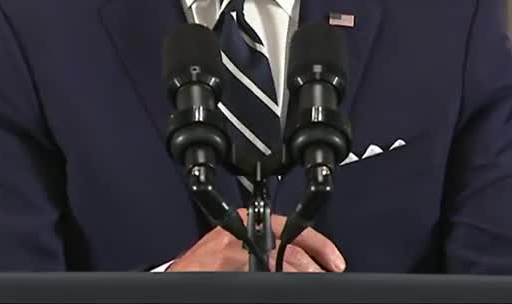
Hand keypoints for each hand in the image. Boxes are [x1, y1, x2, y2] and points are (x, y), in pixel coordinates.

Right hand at [166, 209, 345, 272]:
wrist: (176, 276)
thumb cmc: (203, 264)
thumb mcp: (234, 246)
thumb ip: (263, 247)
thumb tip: (302, 262)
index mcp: (246, 221)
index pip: (293, 229)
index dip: (320, 245)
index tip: (335, 261)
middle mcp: (240, 233)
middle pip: (290, 249)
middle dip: (312, 267)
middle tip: (324, 277)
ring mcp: (232, 253)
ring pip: (280, 264)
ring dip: (300, 278)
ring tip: (310, 286)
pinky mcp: (224, 270)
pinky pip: (261, 279)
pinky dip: (277, 285)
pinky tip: (283, 290)